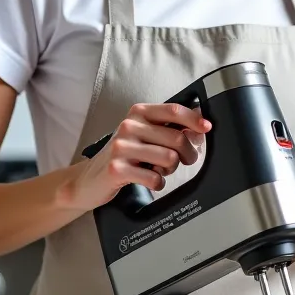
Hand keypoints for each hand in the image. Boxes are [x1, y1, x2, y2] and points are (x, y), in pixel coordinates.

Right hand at [70, 103, 211, 210]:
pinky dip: (158, 183)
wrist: (88, 180)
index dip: (194, 119)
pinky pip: (154, 178)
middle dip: (188, 154)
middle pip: (176, 138)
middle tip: (184, 160)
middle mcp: (129, 126)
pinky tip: (150, 181)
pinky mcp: (117, 169)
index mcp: (138, 113)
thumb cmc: (121, 156)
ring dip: (171, 170)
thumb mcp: (142, 135)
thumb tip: (198, 126)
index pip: (173, 110)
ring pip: (169, 158)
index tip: (206, 128)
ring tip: (160, 171)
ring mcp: (121, 147)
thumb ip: (166, 128)